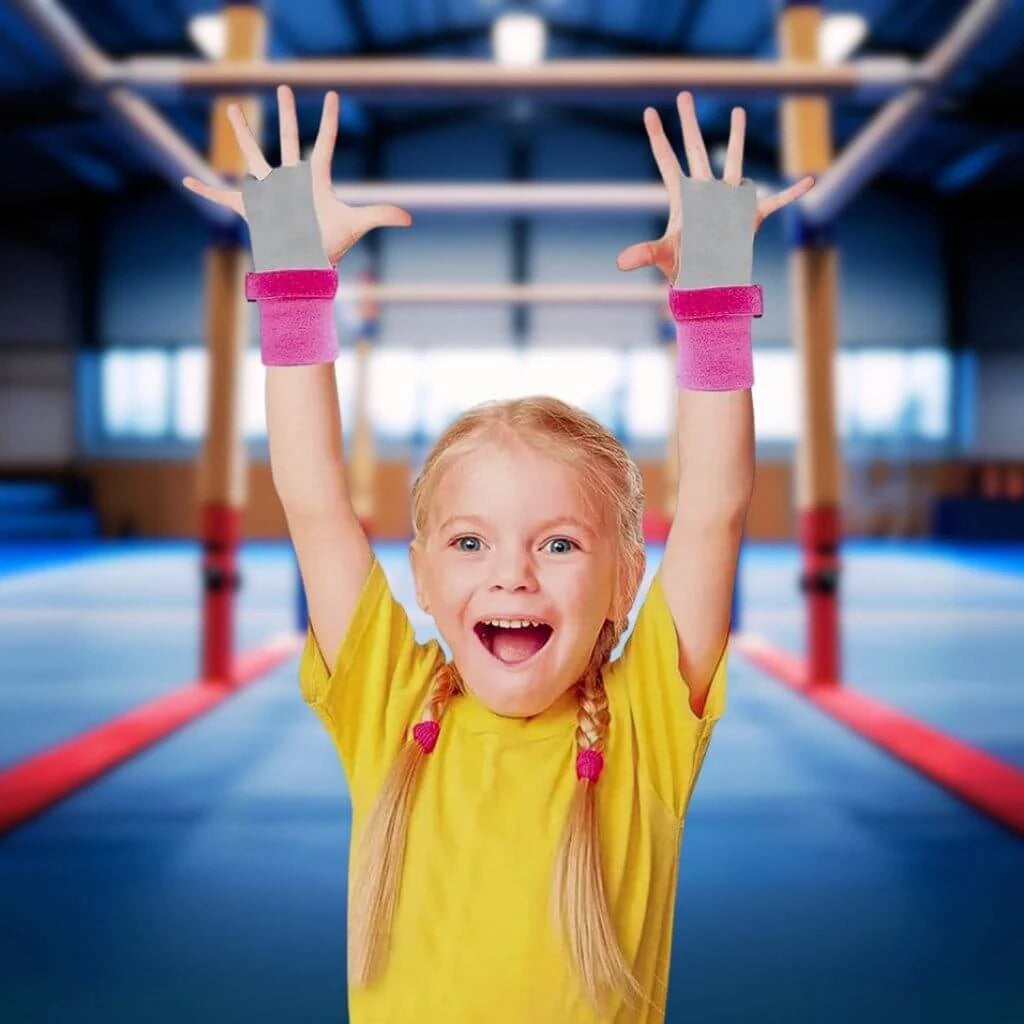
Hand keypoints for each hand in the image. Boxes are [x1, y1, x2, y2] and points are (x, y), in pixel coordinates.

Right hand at [182, 86, 411, 265]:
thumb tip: (410, 218)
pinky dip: (205, 189)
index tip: (331, 94)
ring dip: (243, 134)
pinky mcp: (251, 207)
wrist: (304, 268)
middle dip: (287, 113)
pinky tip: (188, 180)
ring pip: (254, 156)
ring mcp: (270, 191)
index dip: (329, 120)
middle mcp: (292, 180)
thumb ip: (381, 215)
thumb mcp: (356, 225)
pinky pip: (223, 196)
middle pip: (289, 139)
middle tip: (284, 87)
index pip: (325, 143)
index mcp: (315, 180)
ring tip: (231, 110)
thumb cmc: (329, 246)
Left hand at [616, 92, 814, 283]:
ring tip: (737, 111)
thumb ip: (644, 254)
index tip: (649, 111)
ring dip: (737, 138)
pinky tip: (809, 181)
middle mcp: (705, 192)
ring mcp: (728, 201)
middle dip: (690, 123)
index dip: (658, 137)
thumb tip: (620, 262)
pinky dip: (791, 193)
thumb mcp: (663, 258)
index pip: (667, 161)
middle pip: (696, 150)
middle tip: (685, 93)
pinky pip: (775, 201)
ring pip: (734, 162)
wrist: (706, 283)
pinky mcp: (750, 216)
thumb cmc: (683, 269)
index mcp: (683, 198)